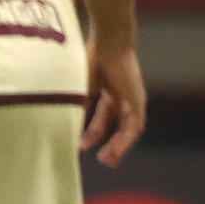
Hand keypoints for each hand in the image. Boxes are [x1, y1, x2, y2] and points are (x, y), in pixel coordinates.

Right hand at [82, 40, 145, 166]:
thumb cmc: (92, 56)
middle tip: (104, 161)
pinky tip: (116, 151)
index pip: (104, 117)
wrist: (108, 42)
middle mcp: (124, 96)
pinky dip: (125, 140)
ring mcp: (133, 99)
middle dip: (110, 144)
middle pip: (119, 126)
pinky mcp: (138, 101)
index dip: (94, 133)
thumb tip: (66, 122)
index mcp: (110, 90)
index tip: (82, 146)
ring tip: (108, 162)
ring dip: (119, 147)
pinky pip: (134, 126)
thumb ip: (78, 104)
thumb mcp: (81, 86)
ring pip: (129, 130)